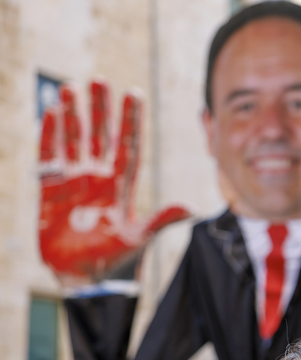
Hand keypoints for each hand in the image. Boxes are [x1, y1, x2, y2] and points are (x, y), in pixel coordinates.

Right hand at [39, 81, 189, 285]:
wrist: (85, 279)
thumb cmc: (116, 261)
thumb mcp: (141, 237)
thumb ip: (163, 219)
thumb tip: (192, 208)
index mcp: (122, 187)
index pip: (128, 146)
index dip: (130, 121)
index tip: (133, 93)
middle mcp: (98, 180)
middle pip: (100, 136)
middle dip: (100, 109)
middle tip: (99, 80)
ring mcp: (74, 184)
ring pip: (73, 142)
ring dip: (72, 116)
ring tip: (70, 89)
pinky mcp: (50, 193)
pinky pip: (49, 158)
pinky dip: (49, 137)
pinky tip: (51, 113)